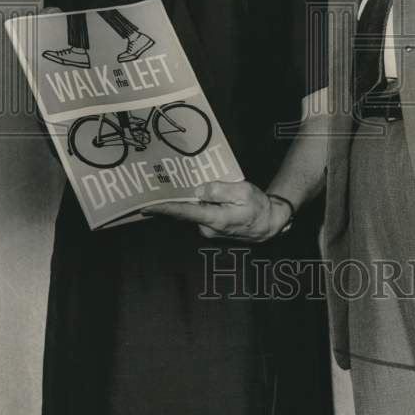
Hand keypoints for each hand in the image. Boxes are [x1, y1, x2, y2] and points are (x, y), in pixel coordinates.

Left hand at [147, 180, 290, 241]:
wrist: (269, 224)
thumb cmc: (258, 207)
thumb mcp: (243, 191)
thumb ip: (219, 190)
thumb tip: (198, 190)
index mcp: (215, 219)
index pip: (184, 213)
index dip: (164, 209)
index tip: (145, 206)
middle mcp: (208, 228)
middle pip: (186, 210)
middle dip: (174, 199)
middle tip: (159, 184)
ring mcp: (210, 230)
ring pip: (194, 211)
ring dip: (189, 200)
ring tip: (181, 184)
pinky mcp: (212, 228)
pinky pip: (201, 213)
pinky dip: (198, 204)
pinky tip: (200, 194)